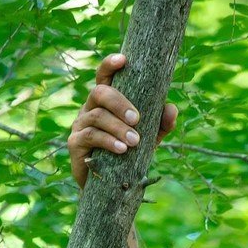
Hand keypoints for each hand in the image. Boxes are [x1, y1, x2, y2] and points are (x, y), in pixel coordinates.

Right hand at [67, 53, 176, 187]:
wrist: (111, 188)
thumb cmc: (129, 157)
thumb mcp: (149, 139)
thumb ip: (161, 124)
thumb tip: (172, 108)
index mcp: (105, 102)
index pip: (104, 77)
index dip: (110, 65)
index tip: (124, 60)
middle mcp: (90, 108)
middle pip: (100, 92)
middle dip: (119, 103)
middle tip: (136, 119)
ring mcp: (80, 125)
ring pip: (97, 116)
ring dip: (118, 127)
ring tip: (135, 142)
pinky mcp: (75, 144)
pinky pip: (90, 136)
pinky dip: (108, 141)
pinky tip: (122, 149)